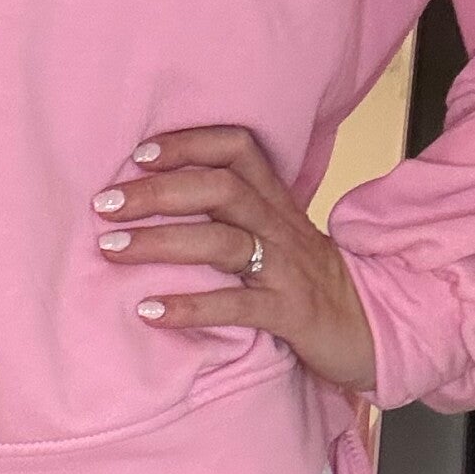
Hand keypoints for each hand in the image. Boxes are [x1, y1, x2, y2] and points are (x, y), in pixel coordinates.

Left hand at [91, 124, 378, 393]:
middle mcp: (280, 226)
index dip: (188, 144)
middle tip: (104, 206)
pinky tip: (149, 310)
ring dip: (160, 243)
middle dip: (157, 193)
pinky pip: (236, 306)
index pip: (237, 149)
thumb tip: (158, 198)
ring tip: (110, 250)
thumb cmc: (308, 281)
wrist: (370, 329)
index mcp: (275, 202)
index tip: (138, 156)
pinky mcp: (289, 313)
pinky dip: (189, 307)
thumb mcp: (277, 235)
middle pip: (219, 189)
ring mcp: (286, 269)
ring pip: (222, 243)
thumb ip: (233, 212)